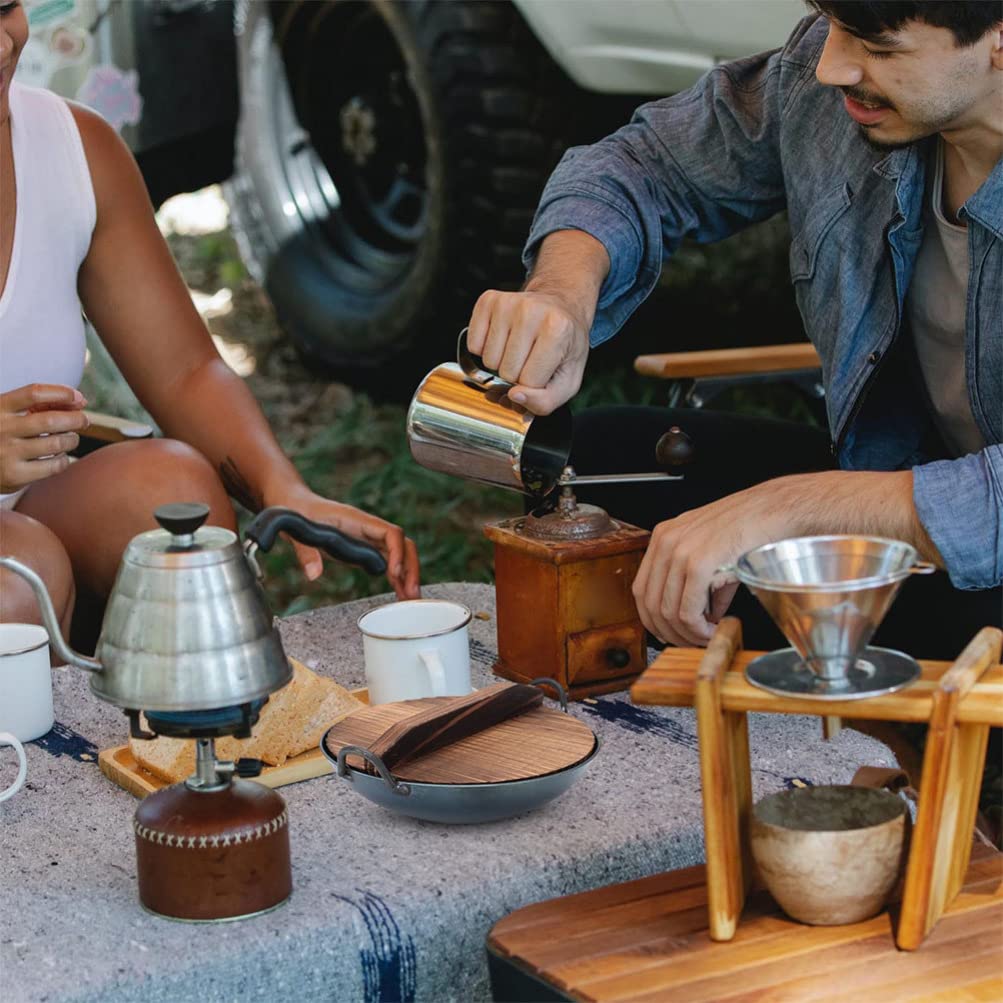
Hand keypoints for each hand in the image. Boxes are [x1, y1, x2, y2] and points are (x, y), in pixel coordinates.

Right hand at [0, 384, 89, 493]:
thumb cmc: (1, 433)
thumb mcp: (9, 413)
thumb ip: (40, 404)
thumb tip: (80, 401)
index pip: (34, 393)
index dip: (62, 393)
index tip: (78, 398)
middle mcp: (1, 429)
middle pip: (50, 420)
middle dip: (76, 419)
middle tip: (83, 420)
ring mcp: (7, 453)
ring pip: (56, 444)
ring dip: (72, 439)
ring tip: (70, 438)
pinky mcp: (15, 475)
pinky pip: (54, 466)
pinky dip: (64, 459)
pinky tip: (59, 455)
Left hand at [267, 487, 420, 599]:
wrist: (291, 503)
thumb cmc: (295, 512)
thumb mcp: (295, 530)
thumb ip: (306, 551)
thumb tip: (314, 574)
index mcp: (355, 520)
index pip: (390, 532)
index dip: (397, 552)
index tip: (394, 573)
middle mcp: (367, 529)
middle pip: (402, 545)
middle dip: (411, 569)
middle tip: (412, 594)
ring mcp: (367, 538)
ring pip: (399, 554)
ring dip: (408, 575)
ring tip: (411, 599)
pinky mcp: (362, 549)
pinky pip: (386, 562)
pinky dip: (396, 577)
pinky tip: (399, 593)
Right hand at [466, 287, 590, 414]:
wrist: (560, 305)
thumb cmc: (564, 345)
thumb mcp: (568, 380)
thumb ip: (545, 401)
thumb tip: (514, 396)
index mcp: (558, 329)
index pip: (530, 382)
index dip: (535, 384)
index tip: (545, 367)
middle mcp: (531, 311)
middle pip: (507, 372)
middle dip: (517, 374)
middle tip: (531, 357)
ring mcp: (507, 303)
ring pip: (488, 361)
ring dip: (501, 362)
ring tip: (518, 347)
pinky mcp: (488, 301)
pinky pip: (473, 346)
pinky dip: (485, 349)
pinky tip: (503, 338)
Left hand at [633, 481, 795, 646]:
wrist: (776, 509)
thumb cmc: (750, 525)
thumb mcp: (711, 549)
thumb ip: (698, 581)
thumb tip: (703, 615)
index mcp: (664, 536)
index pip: (641, 589)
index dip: (654, 619)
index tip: (669, 632)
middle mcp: (666, 542)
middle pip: (650, 604)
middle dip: (669, 632)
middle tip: (689, 642)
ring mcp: (680, 552)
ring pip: (668, 611)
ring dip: (686, 633)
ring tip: (706, 637)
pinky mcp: (699, 563)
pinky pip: (688, 611)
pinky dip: (698, 629)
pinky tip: (713, 630)